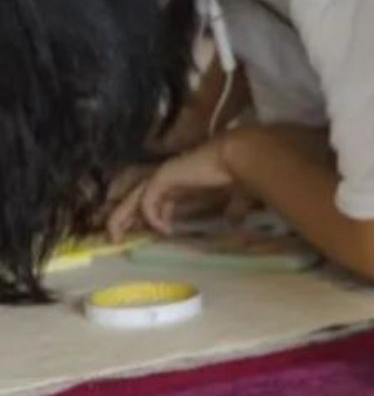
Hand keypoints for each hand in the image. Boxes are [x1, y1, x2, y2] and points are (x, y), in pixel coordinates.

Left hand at [106, 135, 253, 239]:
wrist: (236, 157)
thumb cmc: (236, 173)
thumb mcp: (233, 197)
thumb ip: (232, 208)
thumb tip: (235, 220)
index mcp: (179, 181)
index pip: (154, 198)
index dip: (151, 216)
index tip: (157, 233)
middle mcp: (166, 178)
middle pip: (134, 198)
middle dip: (122, 217)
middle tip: (115, 238)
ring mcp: (162, 176)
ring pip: (132, 199)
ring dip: (121, 218)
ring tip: (117, 237)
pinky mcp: (162, 177)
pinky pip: (148, 202)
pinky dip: (152, 217)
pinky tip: (163, 229)